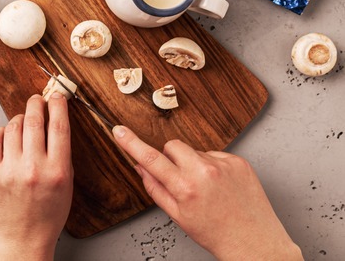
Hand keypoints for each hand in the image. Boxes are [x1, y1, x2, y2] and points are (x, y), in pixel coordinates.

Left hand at [0, 94, 72, 260]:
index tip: (57, 95)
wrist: (24, 235)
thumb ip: (62, 153)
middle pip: (34, 120)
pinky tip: (7, 135)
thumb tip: (55, 121)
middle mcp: (33, 168)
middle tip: (37, 99)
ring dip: (20, 118)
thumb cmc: (48, 212)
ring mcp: (10, 170)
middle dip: (36, 103)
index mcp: (57, 170)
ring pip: (13, 127)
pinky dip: (1, 132)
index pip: (58, 126)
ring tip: (24, 121)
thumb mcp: (67, 183)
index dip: (58, 105)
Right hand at [112, 125, 301, 260]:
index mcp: (185, 188)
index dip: (131, 143)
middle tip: (179, 178)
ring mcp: (224, 164)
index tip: (119, 130)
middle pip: (172, 146)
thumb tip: (141, 167)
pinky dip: (213, 166)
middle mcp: (205, 172)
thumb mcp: (178, 216)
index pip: (151, 159)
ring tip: (206, 187)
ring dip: (193, 163)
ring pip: (194, 150)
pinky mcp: (239, 161)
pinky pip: (215, 154)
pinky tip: (220, 185)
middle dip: (170, 158)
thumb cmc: (215, 233)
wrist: (253, 241)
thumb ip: (155, 188)